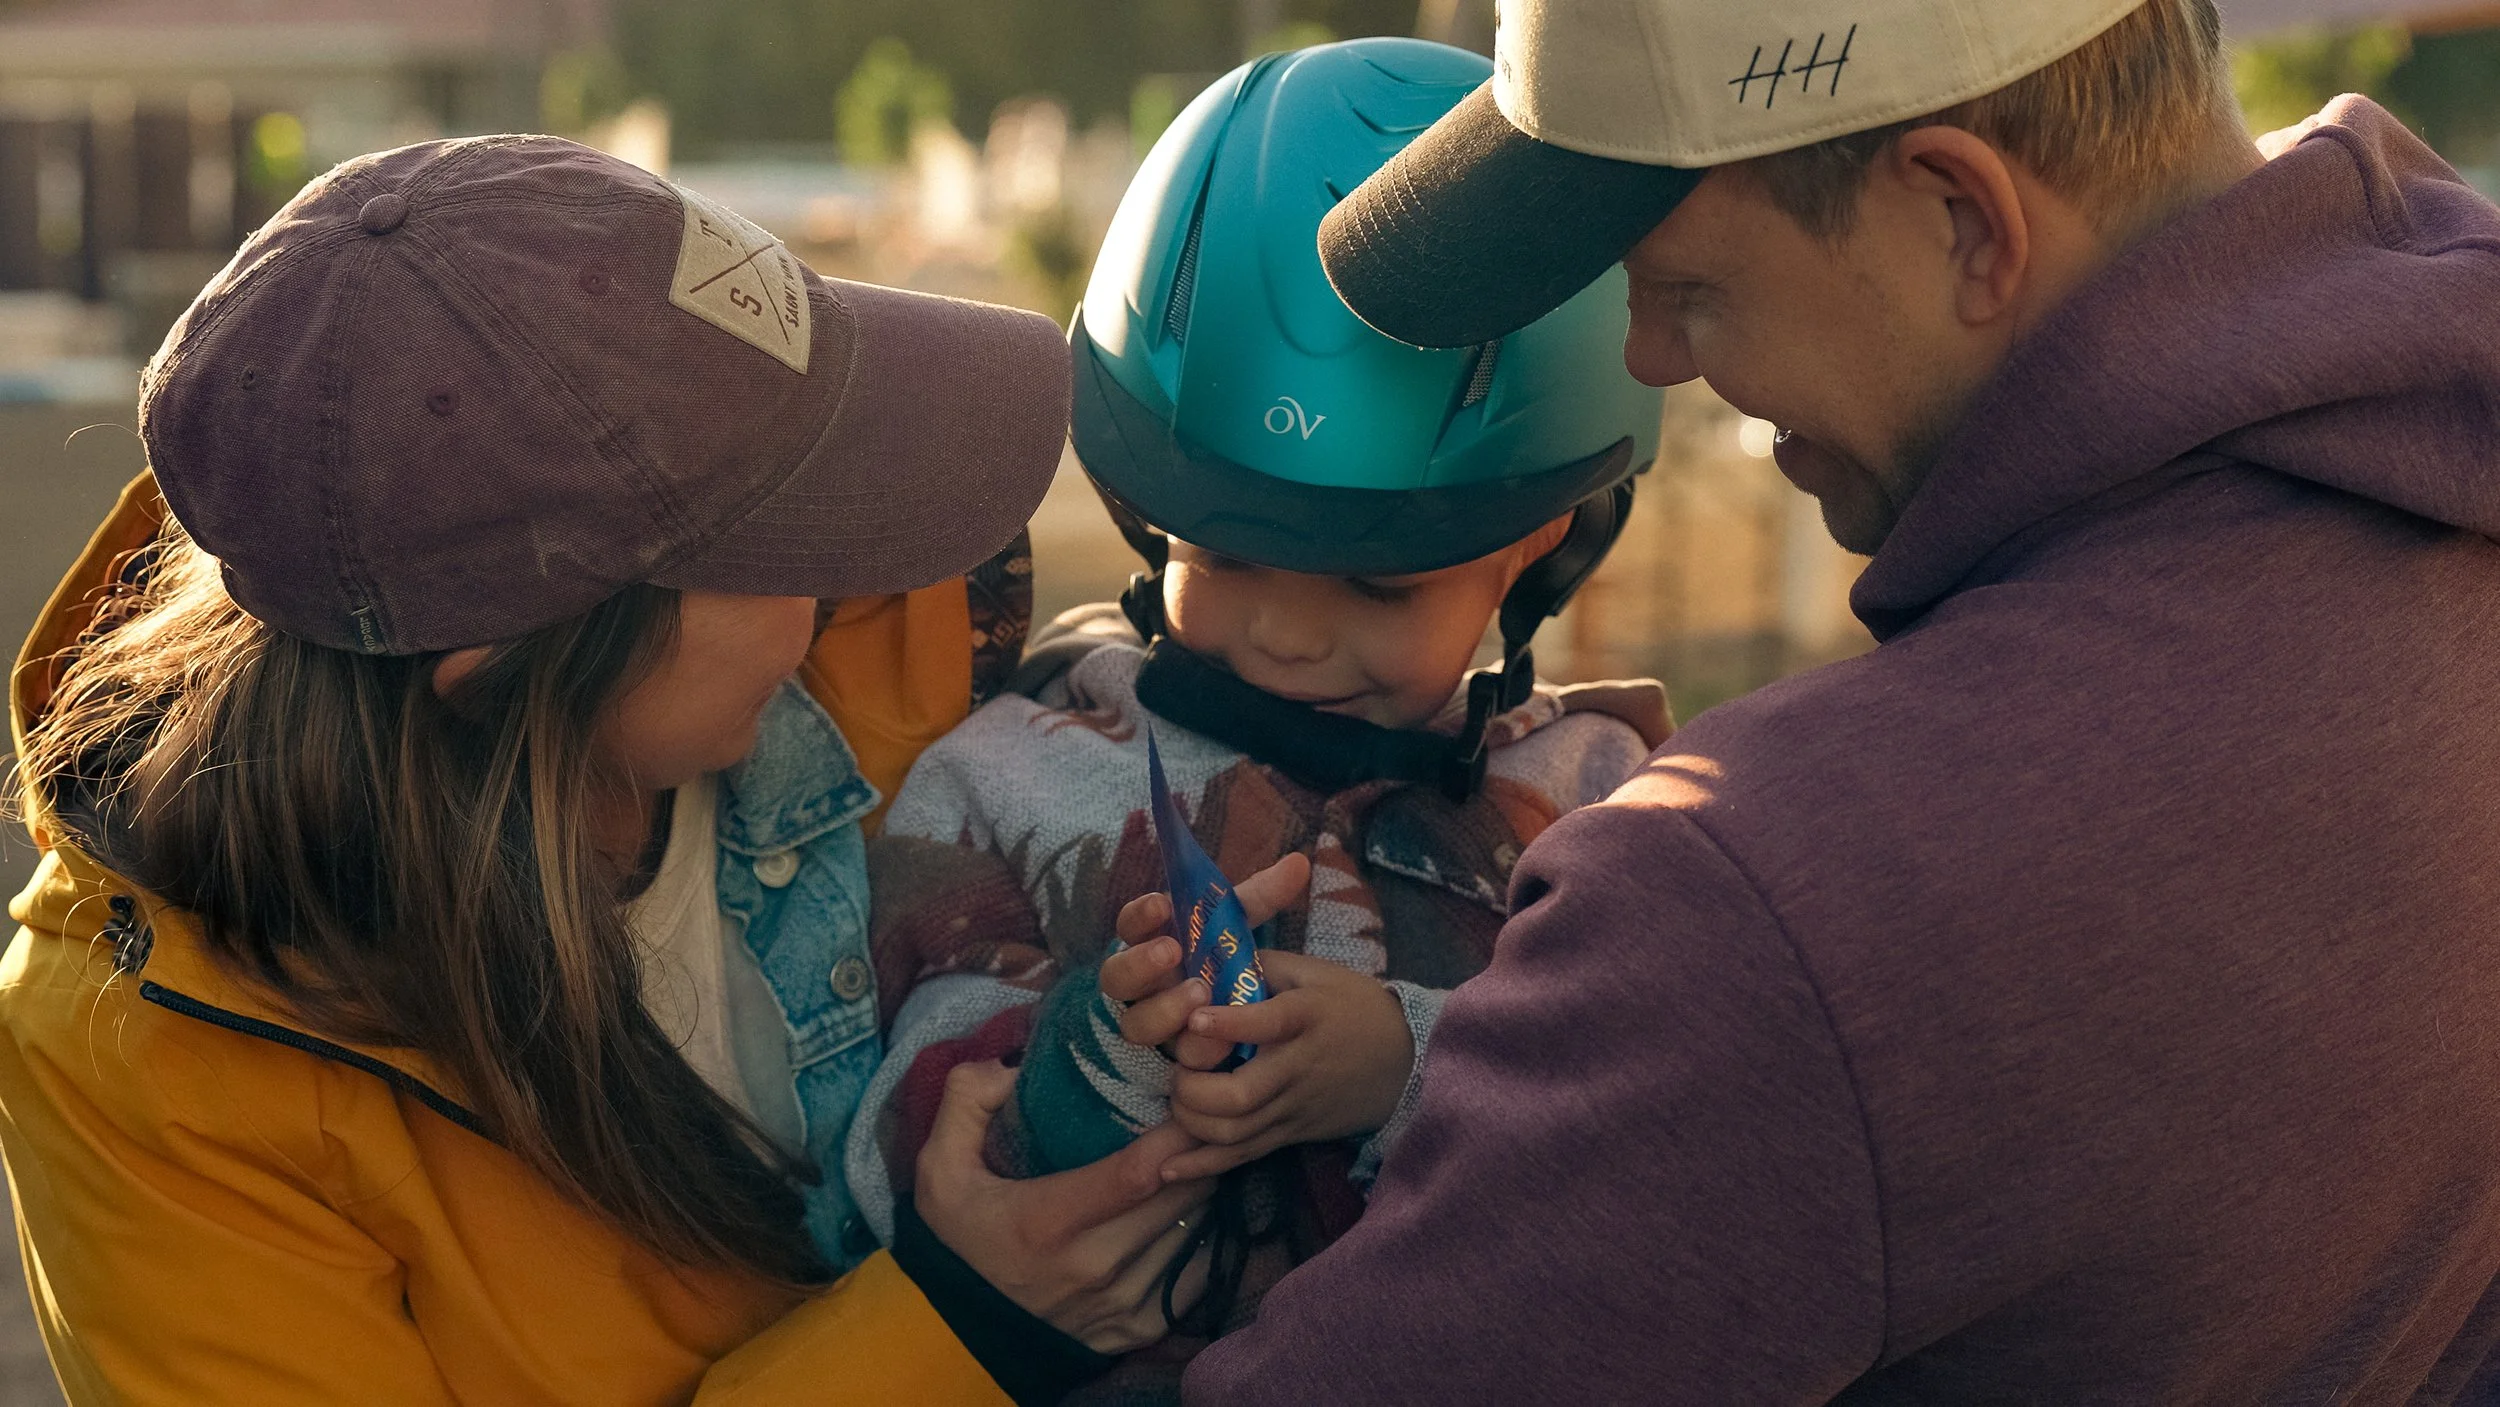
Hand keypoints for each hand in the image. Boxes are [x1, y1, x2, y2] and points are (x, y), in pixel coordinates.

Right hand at [912, 1060, 1214, 1351]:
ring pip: (1197, 1230)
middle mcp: (1094, 1268)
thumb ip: (966, 1100)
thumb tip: (1013, 1065)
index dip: (1176, 1134)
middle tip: (1195, 1122)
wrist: (966, 1331)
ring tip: (1189, 1165)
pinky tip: (1180, 1216)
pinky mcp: (1142, 1329)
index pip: (1139, 1172)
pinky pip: (1198, 1271)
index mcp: (1048, 1222)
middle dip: (1196, 1153)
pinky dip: (1199, 1239)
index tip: (1188, 1101)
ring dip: (1200, 1193)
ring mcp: (1123, 1304)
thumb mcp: (941, 1168)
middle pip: (1180, 1196)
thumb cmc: (968, 1234)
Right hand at [1099, 851, 1311, 1063]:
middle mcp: (1138, 987)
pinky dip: (1192, 1055)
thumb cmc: (1219, 961)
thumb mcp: (1235, 929)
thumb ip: (1259, 899)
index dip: (1139, 915)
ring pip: (1135, 1025)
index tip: (1161, 904)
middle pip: (1117, 977)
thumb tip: (1299, 864)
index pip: (1129, 925)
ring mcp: (1146, 1026)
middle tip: (1173, 951)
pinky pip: (1165, 1064)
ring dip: (1164, 1011)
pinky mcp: (1163, 1063)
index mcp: (1149, 945)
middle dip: (1141, 963)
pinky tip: (1218, 1049)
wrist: (1221, 1022)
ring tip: (1200, 995)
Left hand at [1156, 950, 1412, 1180]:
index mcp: (1306, 1016)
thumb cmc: (1353, 1006)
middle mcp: (1298, 1067)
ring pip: (1236, 1133)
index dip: (1228, 1023)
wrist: (1406, 1059)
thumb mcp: (1314, 972)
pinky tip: (1168, 1169)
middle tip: (1178, 1071)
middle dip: (1193, 1089)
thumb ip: (1261, 964)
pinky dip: (1203, 1166)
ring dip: (1192, 1123)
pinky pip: (1244, 1156)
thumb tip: (1205, 957)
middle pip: (1241, 1096)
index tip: (1195, 1017)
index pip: (1268, 1023)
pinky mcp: (1292, 1133)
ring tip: (1178, 1101)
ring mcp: (1294, 1107)